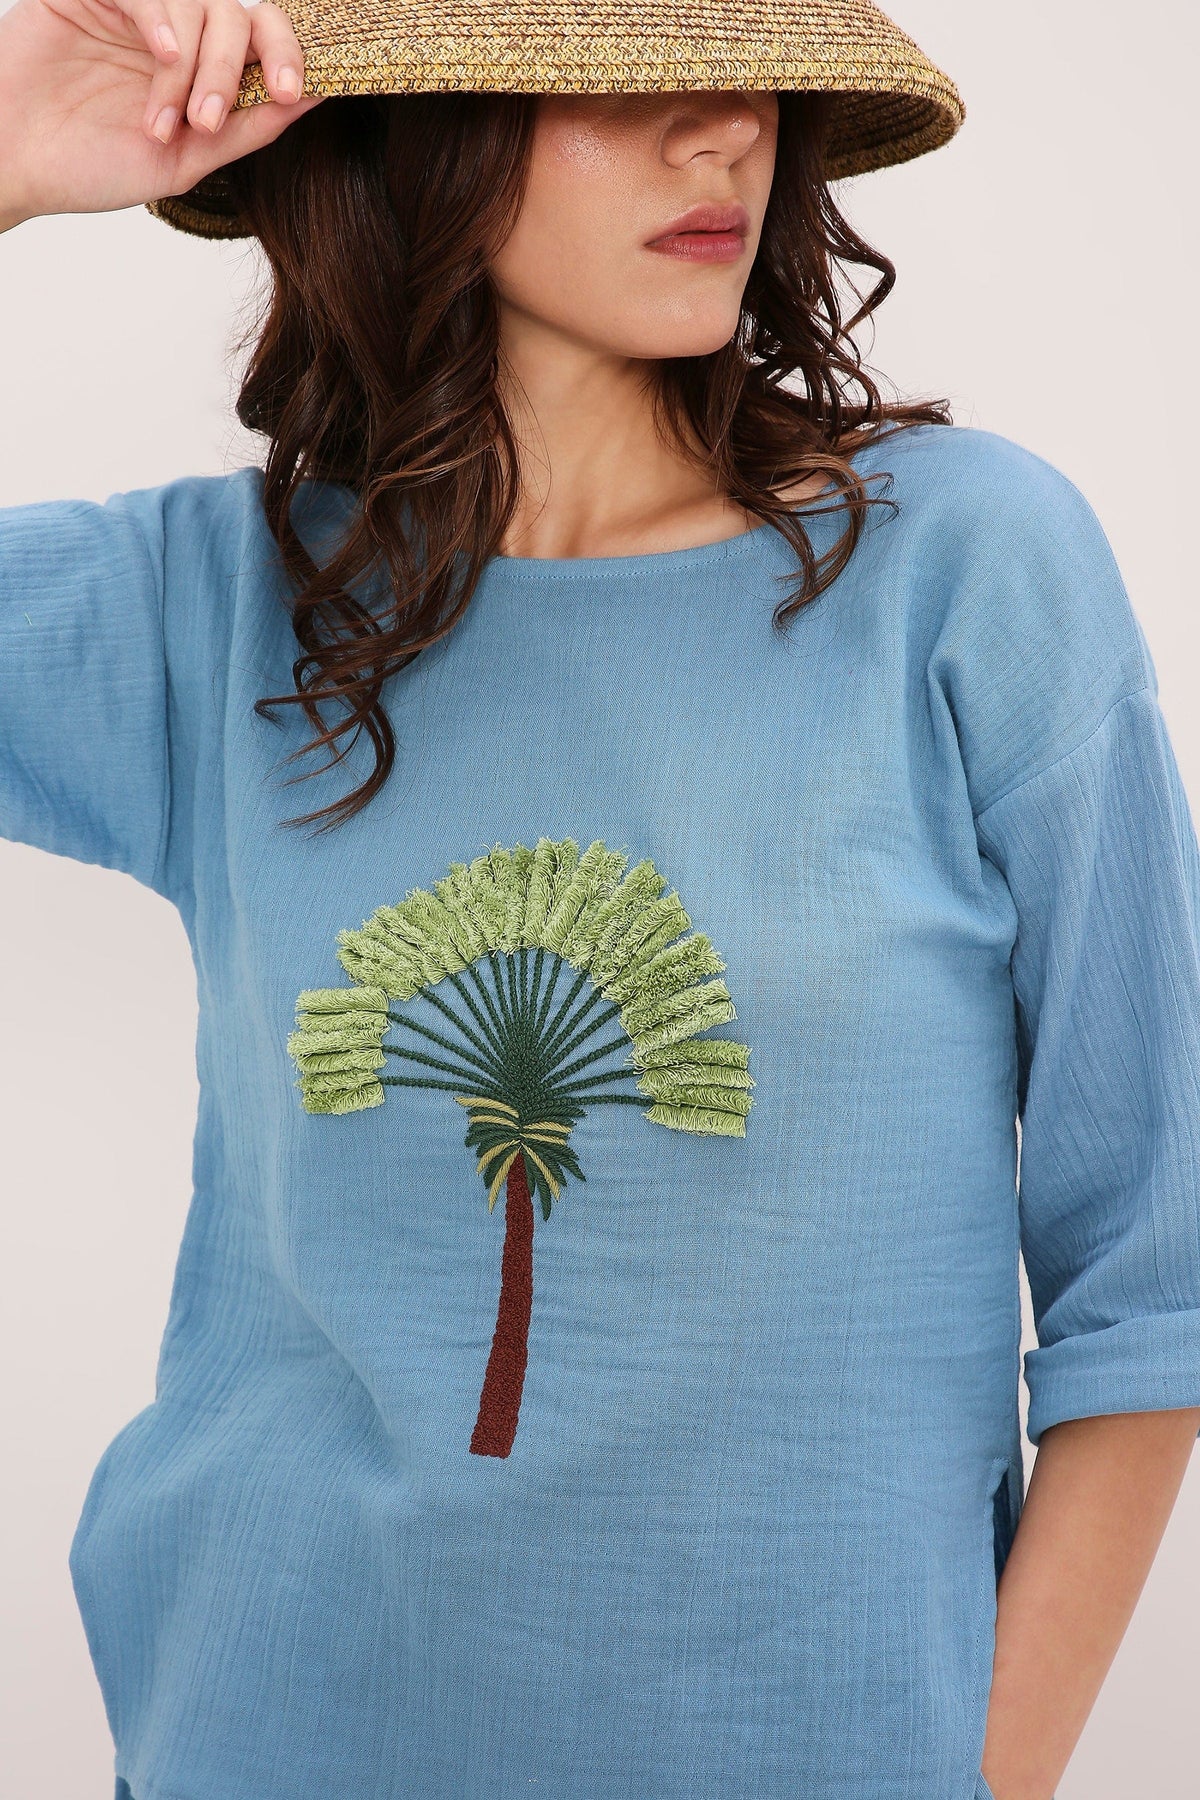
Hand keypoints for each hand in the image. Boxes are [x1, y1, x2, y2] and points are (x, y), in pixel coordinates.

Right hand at [0, 0, 323, 228]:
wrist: (18, 166)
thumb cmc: (90, 166)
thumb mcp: (186, 160)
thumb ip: (248, 128)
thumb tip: (313, 100)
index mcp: (198, 67)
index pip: (260, 34)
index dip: (288, 53)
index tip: (295, 93)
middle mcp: (170, 32)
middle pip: (234, 15)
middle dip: (235, 70)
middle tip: (208, 121)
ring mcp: (131, 9)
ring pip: (197, 5)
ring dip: (194, 67)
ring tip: (165, 122)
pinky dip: (164, 21)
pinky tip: (163, 58)